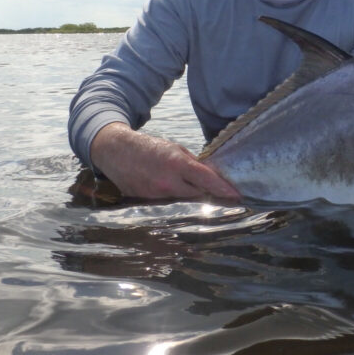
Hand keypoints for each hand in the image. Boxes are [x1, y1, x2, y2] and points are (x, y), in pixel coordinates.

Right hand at [88, 122, 240, 203]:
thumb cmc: (149, 147)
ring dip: (193, 203)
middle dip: (211, 198)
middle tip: (226, 203)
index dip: (223, 189)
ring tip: (203, 202)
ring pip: (182, 204)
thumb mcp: (174, 149)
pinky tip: (179, 203)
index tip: (238, 196)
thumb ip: (193, 163)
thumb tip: (211, 176)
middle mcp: (166, 183)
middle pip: (197, 196)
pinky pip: (167, 207)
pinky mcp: (144, 204)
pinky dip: (175, 205)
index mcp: (176, 164)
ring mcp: (154, 196)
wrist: (116, 151)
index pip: (206, 180)